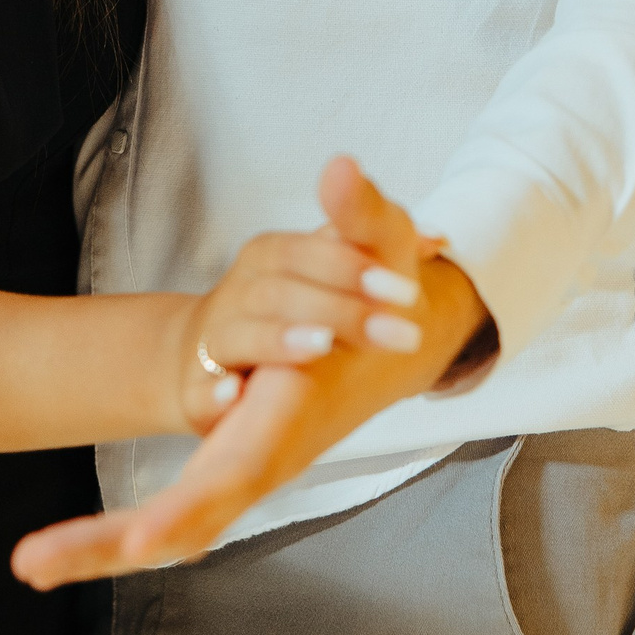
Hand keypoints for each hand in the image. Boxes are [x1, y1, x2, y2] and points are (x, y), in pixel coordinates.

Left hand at [13, 156, 493, 588]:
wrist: (401, 339)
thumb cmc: (390, 299)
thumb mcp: (383, 250)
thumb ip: (363, 215)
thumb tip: (341, 169)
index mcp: (294, 417)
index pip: (236, 470)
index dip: (188, 506)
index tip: (140, 540)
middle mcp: (267, 454)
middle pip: (190, 521)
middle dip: (111, 544)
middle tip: (31, 565)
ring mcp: (244, 464)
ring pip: (175, 527)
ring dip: (101, 547)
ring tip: (29, 565)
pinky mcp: (229, 459)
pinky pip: (176, 511)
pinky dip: (122, 535)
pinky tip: (58, 555)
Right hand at [165, 209, 428, 432]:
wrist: (212, 354)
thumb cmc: (292, 306)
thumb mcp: (330, 268)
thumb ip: (374, 244)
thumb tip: (438, 237)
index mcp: (269, 257)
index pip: (303, 250)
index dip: (351, 268)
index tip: (407, 292)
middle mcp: (238, 293)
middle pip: (278, 292)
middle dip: (340, 312)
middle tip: (399, 334)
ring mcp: (214, 342)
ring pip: (238, 335)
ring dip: (279, 340)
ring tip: (322, 347)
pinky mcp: (197, 392)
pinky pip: (197, 392)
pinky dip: (214, 394)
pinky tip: (235, 397)